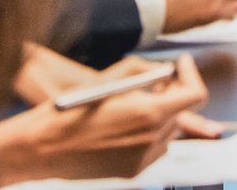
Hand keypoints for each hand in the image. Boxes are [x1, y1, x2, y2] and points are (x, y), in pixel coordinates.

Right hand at [0, 56, 210, 183]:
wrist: (41, 148)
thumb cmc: (70, 109)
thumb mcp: (108, 79)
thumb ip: (143, 72)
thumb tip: (165, 72)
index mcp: (150, 113)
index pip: (195, 95)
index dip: (191, 76)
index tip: (181, 65)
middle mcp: (152, 138)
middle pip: (181, 112)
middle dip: (171, 94)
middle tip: (154, 83)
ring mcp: (143, 159)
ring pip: (168, 132)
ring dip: (159, 117)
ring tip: (129, 108)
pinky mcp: (132, 172)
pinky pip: (153, 150)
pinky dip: (146, 136)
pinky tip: (119, 129)